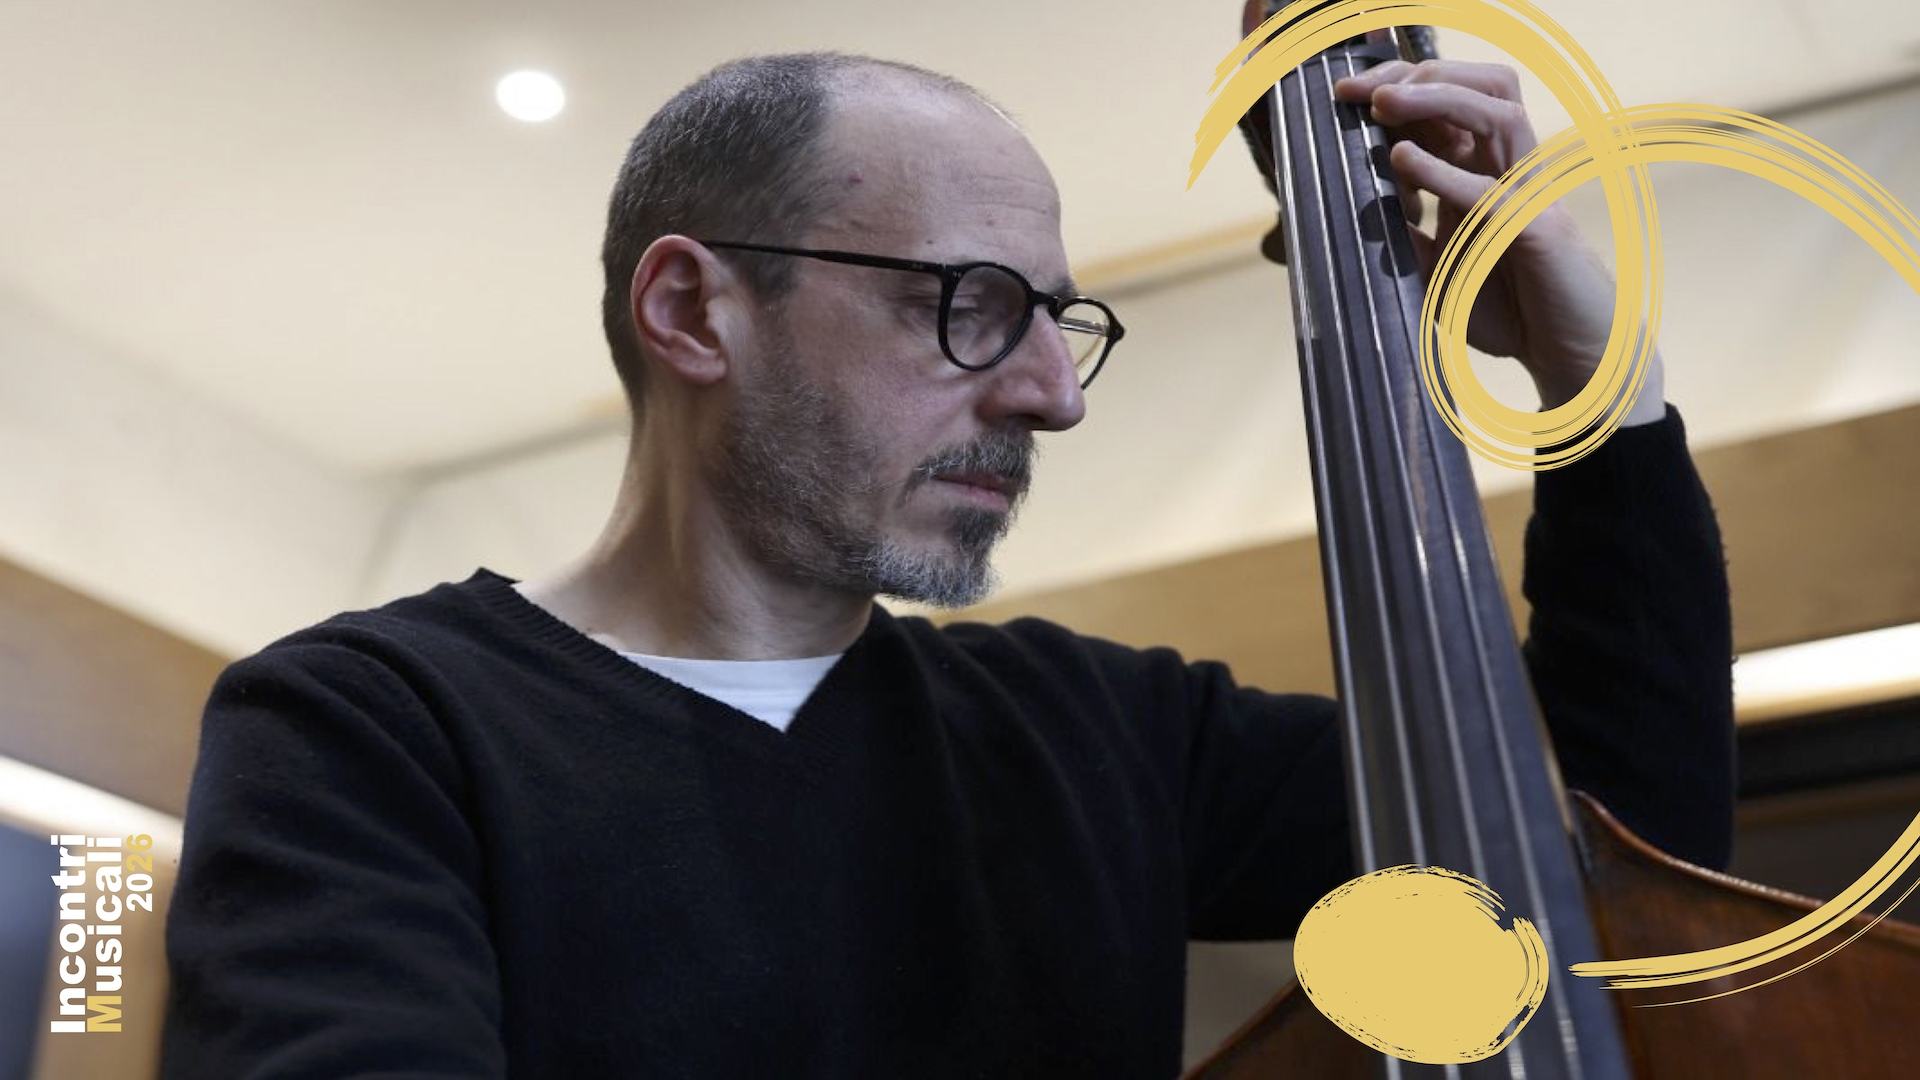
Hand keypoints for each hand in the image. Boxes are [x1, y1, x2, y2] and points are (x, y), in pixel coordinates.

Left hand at [1332, 59, 1664, 424]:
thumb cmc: (1510, 313)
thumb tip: (1363, 210)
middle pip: (1477, 89)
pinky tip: (1404, 160)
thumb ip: (1409, 240)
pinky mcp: (1536, 228)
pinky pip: (1488, 189)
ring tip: (1382, 104)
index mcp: (1484, 173)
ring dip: (1437, 99)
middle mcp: (1509, 171)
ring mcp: (1527, 193)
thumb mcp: (1438, 274)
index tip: (1344, 95)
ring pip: (1495, 114)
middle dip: (1418, 76)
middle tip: (1359, 90)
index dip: (1401, 88)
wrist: (1567, 356)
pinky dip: (1443, 171)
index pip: (1449, 105)